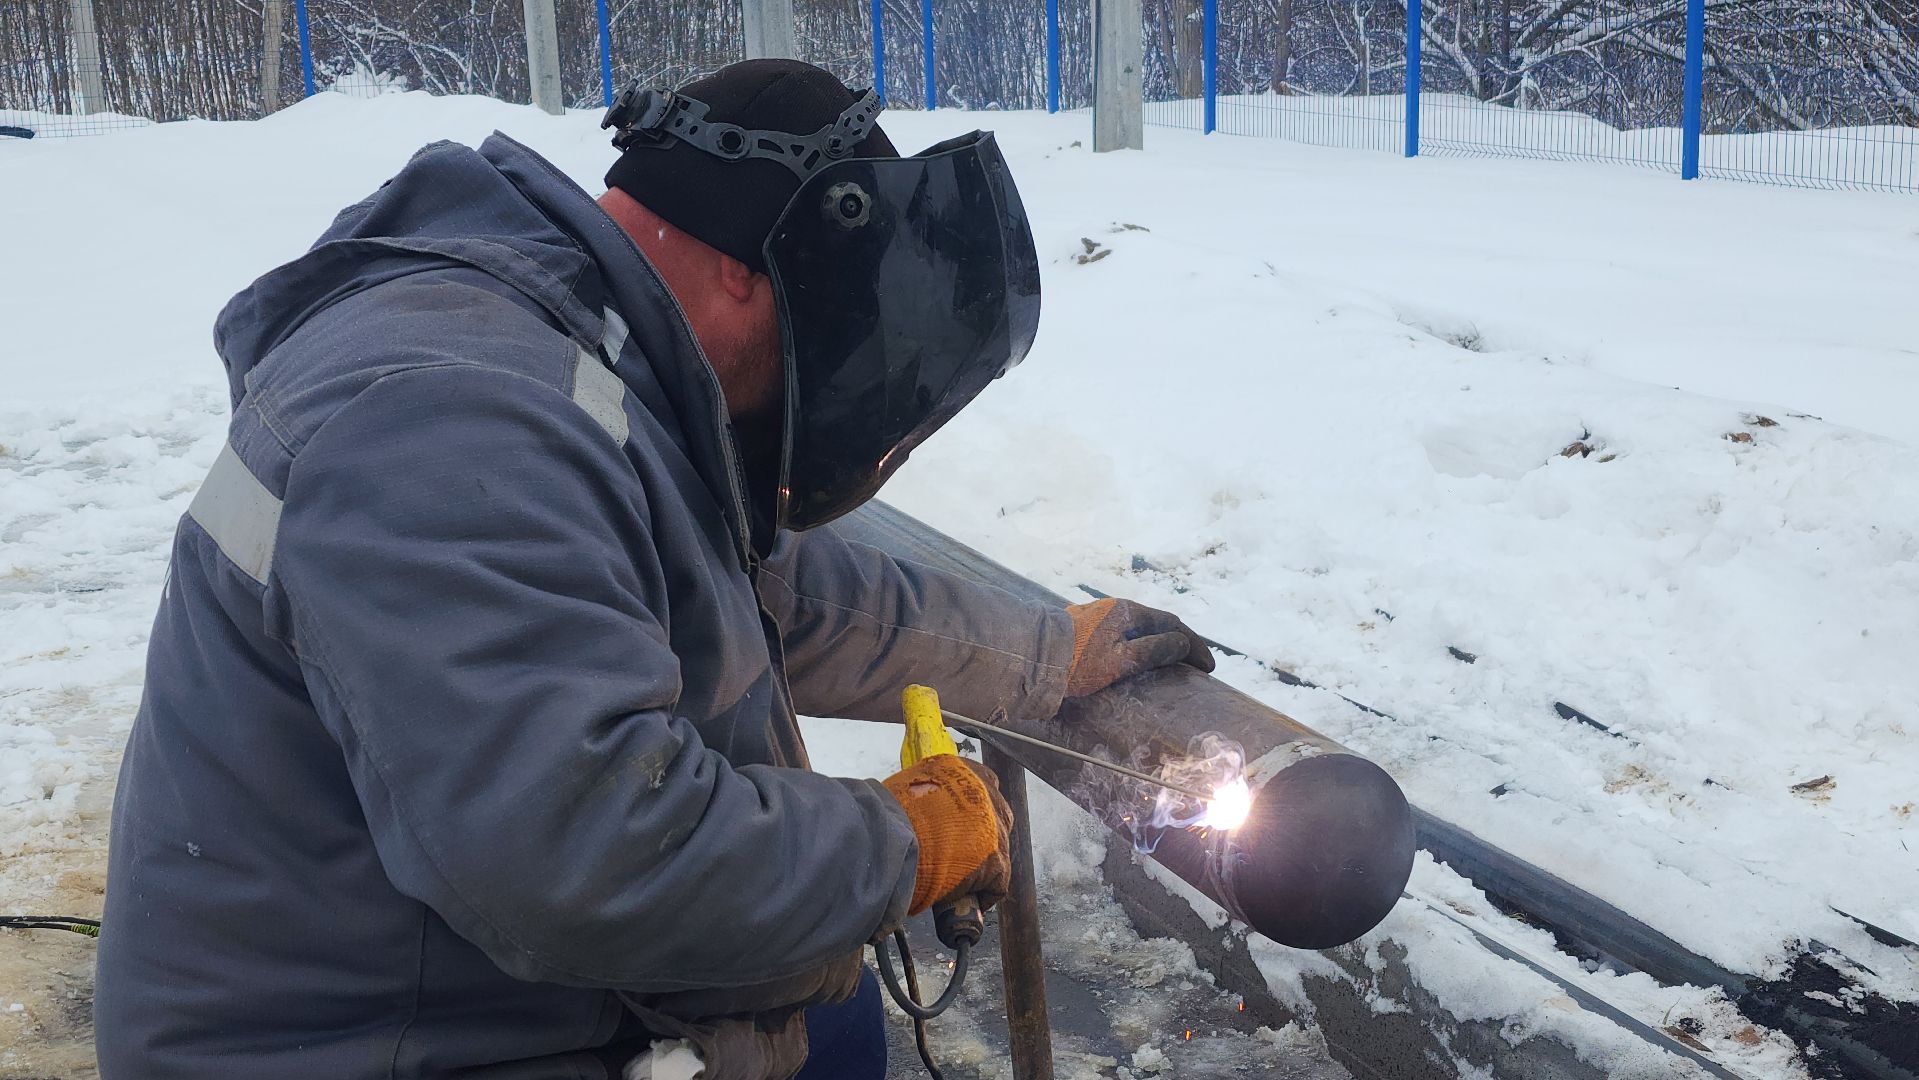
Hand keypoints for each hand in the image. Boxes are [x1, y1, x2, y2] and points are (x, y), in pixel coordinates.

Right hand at [880, 756, 1012, 914]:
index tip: (960, 822)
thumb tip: (914, 811)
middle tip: (961, 849)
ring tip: (964, 876)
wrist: (890, 836)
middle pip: (996, 814)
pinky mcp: (997, 860)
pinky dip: (984, 892)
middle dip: (983, 832)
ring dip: (984, 861)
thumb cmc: (887, 814)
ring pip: (1000, 847)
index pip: (981, 785)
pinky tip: (969, 899)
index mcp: (961, 770)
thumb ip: (922, 795)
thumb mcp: (906, 789)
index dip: (971, 808)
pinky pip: (998, 882)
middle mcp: (985, 791)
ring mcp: (994, 826)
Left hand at [1065, 598, 1214, 697]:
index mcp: (1129, 612)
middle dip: (1181, 642)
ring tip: (1173, 663)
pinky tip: (1141, 656)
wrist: (1032, 655)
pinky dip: (1142, 644)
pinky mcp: (1086, 628)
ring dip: (1161, 643)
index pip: (1172, 623)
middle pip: (1158, 623)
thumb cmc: (1078, 662)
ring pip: (1140, 627)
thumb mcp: (1121, 660)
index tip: (1209, 667)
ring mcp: (1100, 616)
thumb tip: (1182, 643)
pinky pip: (1124, 633)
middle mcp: (1116, 608)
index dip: (1193, 644)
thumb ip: (1153, 651)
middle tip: (1196, 664)